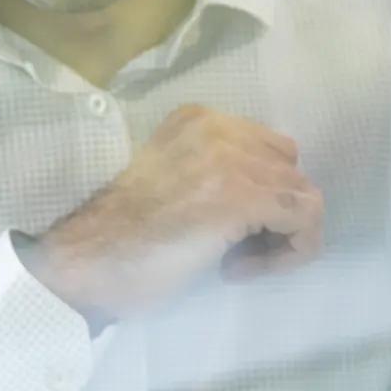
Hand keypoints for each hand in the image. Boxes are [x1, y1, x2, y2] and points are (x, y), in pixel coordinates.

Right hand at [26, 106, 323, 323]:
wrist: (83, 264)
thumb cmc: (120, 240)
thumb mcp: (174, 181)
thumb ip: (217, 173)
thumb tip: (273, 205)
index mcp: (199, 119)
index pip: (271, 151)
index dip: (261, 199)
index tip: (225, 232)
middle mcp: (220, 128)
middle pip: (292, 172)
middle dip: (275, 218)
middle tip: (233, 252)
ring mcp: (233, 161)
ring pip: (306, 199)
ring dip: (281, 242)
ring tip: (232, 265)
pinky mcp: (242, 198)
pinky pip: (306, 222)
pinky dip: (285, 256)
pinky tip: (233, 271)